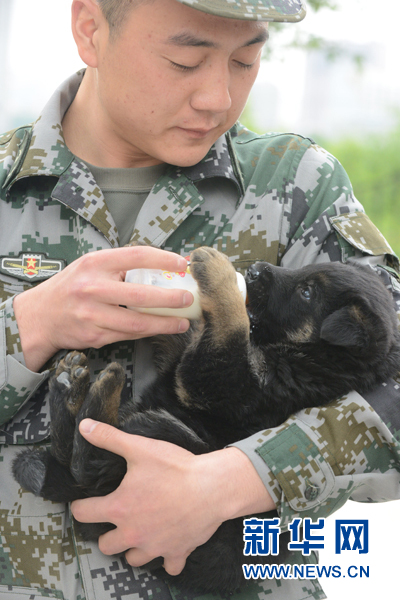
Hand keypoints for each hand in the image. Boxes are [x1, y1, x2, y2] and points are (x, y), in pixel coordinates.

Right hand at [13, 246, 191, 371]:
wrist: (39, 317)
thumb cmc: (70, 288)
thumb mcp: (90, 266)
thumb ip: (119, 266)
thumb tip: (160, 268)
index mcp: (95, 264)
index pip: (136, 256)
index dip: (163, 259)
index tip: (181, 264)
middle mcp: (93, 288)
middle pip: (140, 295)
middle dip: (170, 298)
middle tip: (187, 298)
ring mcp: (93, 315)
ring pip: (137, 323)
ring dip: (165, 323)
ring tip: (182, 321)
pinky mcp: (95, 336)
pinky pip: (128, 335)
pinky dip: (147, 332)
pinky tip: (160, 328)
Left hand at [71, 419, 274, 575]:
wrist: (211, 488)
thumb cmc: (175, 469)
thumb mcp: (139, 448)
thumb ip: (109, 438)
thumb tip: (85, 426)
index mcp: (119, 508)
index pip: (84, 513)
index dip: (80, 506)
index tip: (83, 503)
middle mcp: (133, 533)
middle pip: (106, 545)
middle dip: (106, 534)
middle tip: (113, 521)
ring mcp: (155, 546)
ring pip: (133, 559)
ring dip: (132, 549)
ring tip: (137, 535)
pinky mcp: (176, 552)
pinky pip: (168, 567)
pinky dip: (167, 560)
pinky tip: (167, 547)